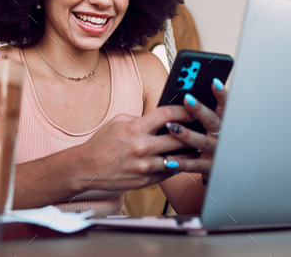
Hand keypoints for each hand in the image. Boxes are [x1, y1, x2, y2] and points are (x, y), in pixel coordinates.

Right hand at [74, 104, 193, 191]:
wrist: (87, 168)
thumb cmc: (102, 143)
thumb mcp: (118, 121)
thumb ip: (141, 118)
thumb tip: (161, 117)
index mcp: (136, 128)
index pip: (167, 114)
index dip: (184, 110)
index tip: (192, 109)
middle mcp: (142, 147)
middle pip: (178, 137)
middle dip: (193, 131)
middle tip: (202, 127)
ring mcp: (145, 166)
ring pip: (179, 158)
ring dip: (190, 151)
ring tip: (198, 145)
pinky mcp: (146, 181)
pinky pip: (169, 172)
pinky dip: (177, 166)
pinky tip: (183, 160)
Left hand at [164, 78, 227, 181]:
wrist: (227, 171)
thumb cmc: (211, 142)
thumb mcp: (212, 126)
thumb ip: (202, 114)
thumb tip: (186, 95)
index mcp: (222, 123)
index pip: (224, 106)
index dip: (221, 94)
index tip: (214, 82)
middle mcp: (222, 136)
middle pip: (212, 121)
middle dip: (200, 110)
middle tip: (187, 99)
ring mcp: (217, 152)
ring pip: (202, 142)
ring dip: (187, 135)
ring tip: (172, 127)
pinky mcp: (210, 168)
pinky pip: (196, 165)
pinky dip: (183, 163)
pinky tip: (170, 160)